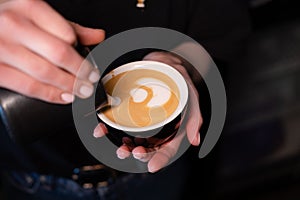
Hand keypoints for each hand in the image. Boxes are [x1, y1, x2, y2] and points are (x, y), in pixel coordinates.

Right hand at [0, 0, 104, 103]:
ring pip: (45, 72)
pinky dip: (50, 94)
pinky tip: (63, 96)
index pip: (66, 33)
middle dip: (81, 72)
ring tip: (82, 91)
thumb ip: (68, 26)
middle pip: (59, 54)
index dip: (80, 51)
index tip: (90, 63)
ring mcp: (1, 47)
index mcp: (29, 7)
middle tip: (91, 81)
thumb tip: (98, 36)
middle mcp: (13, 25)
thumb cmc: (10, 20)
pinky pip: (27, 86)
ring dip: (69, 85)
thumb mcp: (38, 15)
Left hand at [94, 51, 201, 172]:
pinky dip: (108, 129)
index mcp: (172, 128)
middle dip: (140, 154)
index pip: (168, 148)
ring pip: (133, 140)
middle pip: (149, 147)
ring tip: (120, 149)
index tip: (152, 166)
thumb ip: (194, 117)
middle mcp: (156, 127)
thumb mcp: (191, 95)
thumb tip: (195, 140)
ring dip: (124, 147)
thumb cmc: (178, 79)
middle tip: (133, 152)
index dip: (161, 159)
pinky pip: (117, 123)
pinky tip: (101, 131)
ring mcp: (142, 120)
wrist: (162, 61)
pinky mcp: (128, 111)